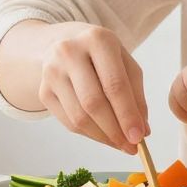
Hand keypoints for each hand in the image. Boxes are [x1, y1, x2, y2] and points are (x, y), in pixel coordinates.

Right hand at [37, 23, 148, 152]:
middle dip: (115, 130)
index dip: (127, 114)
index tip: (139, 137)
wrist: (67, 44)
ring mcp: (52, 71)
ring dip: (102, 137)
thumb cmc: (103, 56)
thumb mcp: (125, 64)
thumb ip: (136, 96)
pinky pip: (68, 122)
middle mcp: (70, 52)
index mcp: (97, 40)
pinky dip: (89, 134)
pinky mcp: (44, 90)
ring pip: (79, 117)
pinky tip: (103, 135)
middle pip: (93, 102)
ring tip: (119, 143)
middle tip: (131, 147)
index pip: (114, 84)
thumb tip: (142, 131)